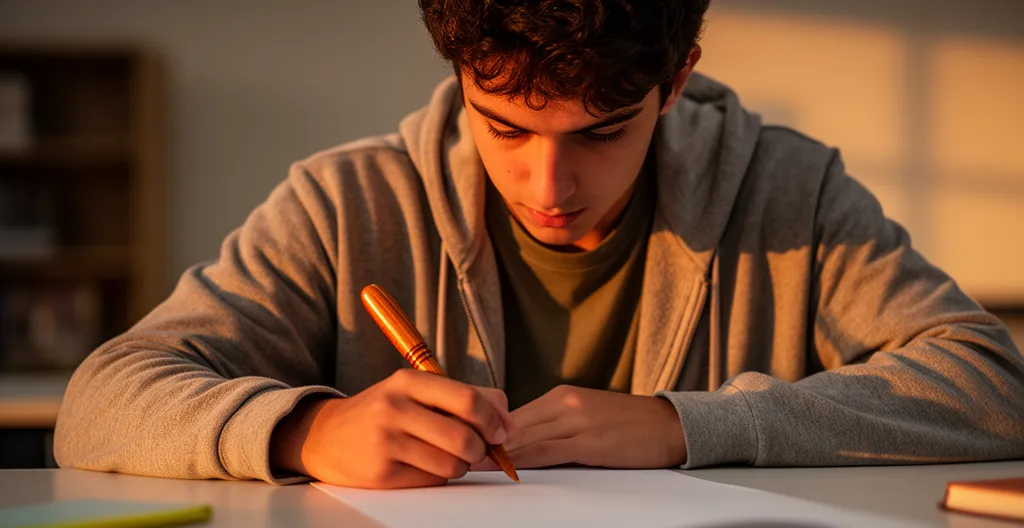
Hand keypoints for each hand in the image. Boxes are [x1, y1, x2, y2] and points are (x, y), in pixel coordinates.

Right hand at [270, 369, 514, 488]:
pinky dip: (438, 476)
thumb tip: (507, 421)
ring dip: (460, 465)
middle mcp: (395, 408)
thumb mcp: (417, 391)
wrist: (326, 436)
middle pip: (464, 437)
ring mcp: (386, 442)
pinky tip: (423, 465)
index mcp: (408, 381)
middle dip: (481, 449)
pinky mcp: (381, 473)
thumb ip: (464, 397)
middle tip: (477, 450)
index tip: (501, 432)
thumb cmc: (383, 411)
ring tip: (446, 456)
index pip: (467, 399)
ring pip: (451, 464)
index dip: (494, 419)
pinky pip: (432, 481)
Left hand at [473, 385, 685, 469]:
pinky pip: (550, 451)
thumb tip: (521, 443)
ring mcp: (578, 421)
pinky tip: (510, 467)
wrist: (671, 425)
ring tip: (472, 461)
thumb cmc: (629, 425)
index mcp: (562, 395)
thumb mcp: (587, 416)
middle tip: (456, 452)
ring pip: (528, 437)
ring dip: (499, 452)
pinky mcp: (591, 443)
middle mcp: (566, 403)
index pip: (514, 414)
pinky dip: (526, 459)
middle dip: (485, 440)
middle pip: (515, 424)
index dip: (487, 430)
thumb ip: (555, 425)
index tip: (463, 440)